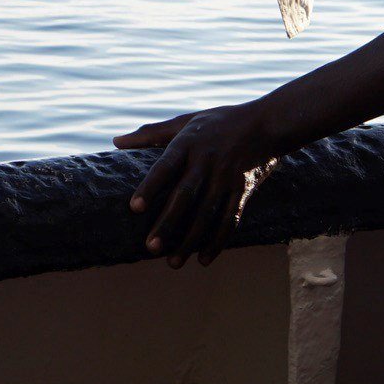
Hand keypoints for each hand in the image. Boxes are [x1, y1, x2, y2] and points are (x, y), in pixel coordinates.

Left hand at [114, 102, 280, 267]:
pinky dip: (217, 241)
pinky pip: (229, 219)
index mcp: (188, 142)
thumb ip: (151, 134)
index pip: (165, 166)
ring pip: (207, 213)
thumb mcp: (185, 122)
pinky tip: (204, 259)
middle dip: (168, 223)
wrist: (268, 123)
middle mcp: (207, 160)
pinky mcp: (243, 190)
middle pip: (185, 196)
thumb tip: (116, 142)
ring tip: (173, 262)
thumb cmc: (219, 122)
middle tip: (150, 248)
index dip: (150, 186)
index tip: (135, 208)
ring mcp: (227, 176)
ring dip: (190, 240)